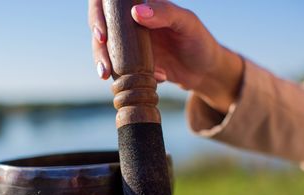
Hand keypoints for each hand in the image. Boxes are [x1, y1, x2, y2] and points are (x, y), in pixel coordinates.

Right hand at [89, 0, 243, 112]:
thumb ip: (165, 13)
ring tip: (107, 76)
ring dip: (103, 62)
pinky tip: (155, 77)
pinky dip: (125, 75)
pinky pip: (118, 68)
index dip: (98, 14)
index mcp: (143, 5)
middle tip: (104, 66)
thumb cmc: (200, 41)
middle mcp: (132, 23)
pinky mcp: (133, 63)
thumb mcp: (187, 24)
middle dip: (98, 47)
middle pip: (102, 27)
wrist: (205, 72)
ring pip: (105, 49)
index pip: (112, 3)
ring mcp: (131, 44)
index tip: (102, 35)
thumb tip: (137, 12)